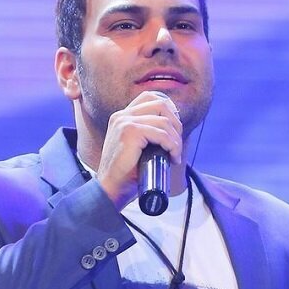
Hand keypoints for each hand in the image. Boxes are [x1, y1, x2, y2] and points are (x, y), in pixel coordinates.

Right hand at [96, 91, 182, 208]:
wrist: (111, 190)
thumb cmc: (126, 174)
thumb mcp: (138, 148)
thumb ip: (148, 135)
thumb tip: (174, 131)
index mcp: (122, 117)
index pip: (150, 98)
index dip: (168, 110)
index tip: (175, 130)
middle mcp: (122, 115)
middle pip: (161, 104)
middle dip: (176, 124)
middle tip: (177, 145)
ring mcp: (125, 122)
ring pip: (164, 121)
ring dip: (176, 139)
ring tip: (175, 155)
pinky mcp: (130, 132)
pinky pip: (161, 134)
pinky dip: (172, 146)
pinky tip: (173, 157)